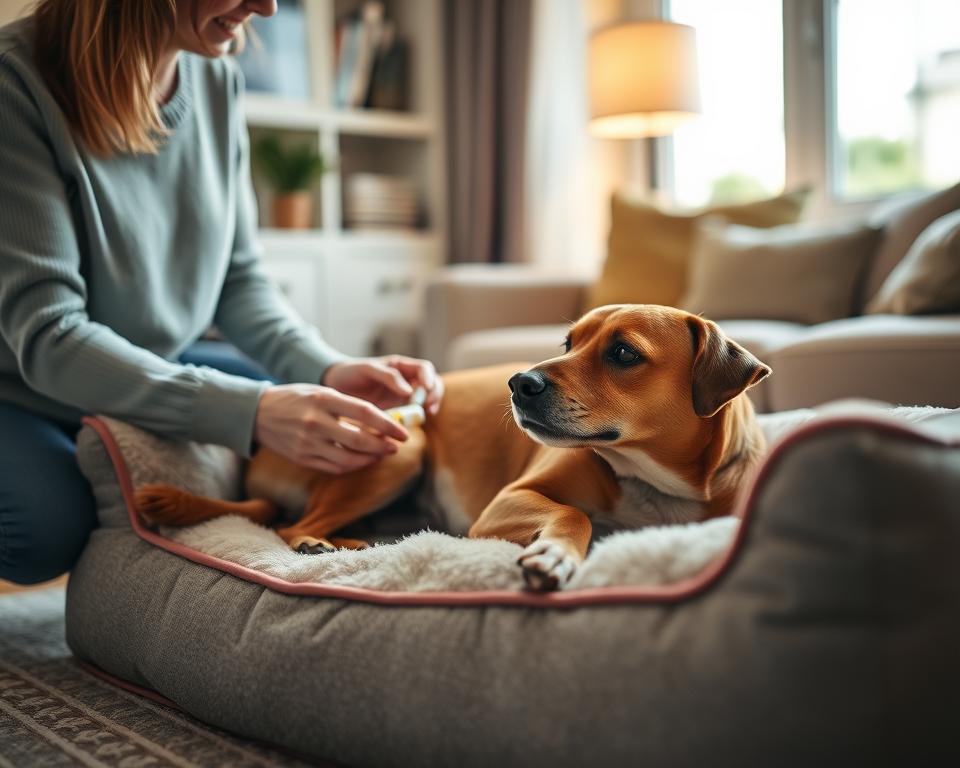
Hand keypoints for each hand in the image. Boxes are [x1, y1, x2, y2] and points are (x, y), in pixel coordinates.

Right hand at [253, 384, 408, 473]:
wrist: (258, 413)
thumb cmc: (296, 398)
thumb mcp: (321, 392)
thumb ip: (348, 405)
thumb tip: (381, 421)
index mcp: (323, 399)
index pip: (365, 413)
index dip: (388, 425)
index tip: (403, 431)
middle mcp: (316, 422)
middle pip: (359, 439)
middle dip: (383, 445)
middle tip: (397, 445)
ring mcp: (307, 442)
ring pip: (348, 458)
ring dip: (371, 458)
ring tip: (383, 453)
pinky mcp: (302, 458)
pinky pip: (334, 467)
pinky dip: (353, 466)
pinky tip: (364, 460)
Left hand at [323, 355, 443, 414]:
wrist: (334, 387)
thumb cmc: (350, 373)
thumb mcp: (367, 369)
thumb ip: (388, 376)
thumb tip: (410, 391)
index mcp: (401, 366)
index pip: (425, 369)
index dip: (429, 378)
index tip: (426, 389)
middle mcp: (407, 382)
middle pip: (433, 385)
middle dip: (434, 395)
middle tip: (427, 405)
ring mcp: (403, 398)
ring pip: (427, 401)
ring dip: (429, 408)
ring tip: (422, 415)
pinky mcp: (398, 413)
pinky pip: (412, 416)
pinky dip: (415, 420)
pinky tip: (410, 425)